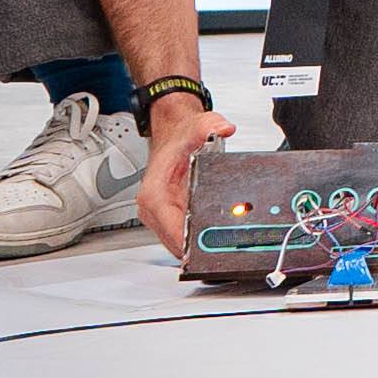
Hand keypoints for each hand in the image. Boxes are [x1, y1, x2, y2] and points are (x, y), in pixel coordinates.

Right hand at [135, 92, 231, 255]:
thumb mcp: (200, 127)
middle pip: (174, 241)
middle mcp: (153, 208)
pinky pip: (181, 236)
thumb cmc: (181, 137)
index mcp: (154, 192)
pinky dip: (195, 238)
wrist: (173, 136)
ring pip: (177, 243)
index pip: (169, 227)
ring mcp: (159, 215)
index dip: (187, 242)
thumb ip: (212, 126)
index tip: (204, 250)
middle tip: (222, 251)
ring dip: (196, 246)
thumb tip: (224, 129)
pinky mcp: (167, 218)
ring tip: (221, 247)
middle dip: (197, 247)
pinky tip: (213, 238)